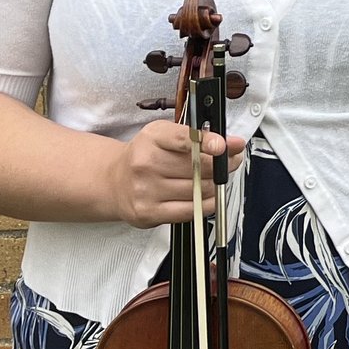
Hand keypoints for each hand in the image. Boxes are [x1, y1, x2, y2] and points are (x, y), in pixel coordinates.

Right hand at [103, 121, 244, 229]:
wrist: (114, 181)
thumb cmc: (145, 157)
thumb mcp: (166, 136)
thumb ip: (199, 137)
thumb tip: (233, 145)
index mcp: (152, 138)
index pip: (184, 139)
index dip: (208, 142)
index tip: (223, 146)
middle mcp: (146, 163)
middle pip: (199, 167)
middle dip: (223, 164)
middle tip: (230, 161)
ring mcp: (146, 189)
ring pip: (200, 189)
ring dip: (216, 184)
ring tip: (213, 178)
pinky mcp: (149, 212)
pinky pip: (191, 210)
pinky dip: (207, 203)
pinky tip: (206, 196)